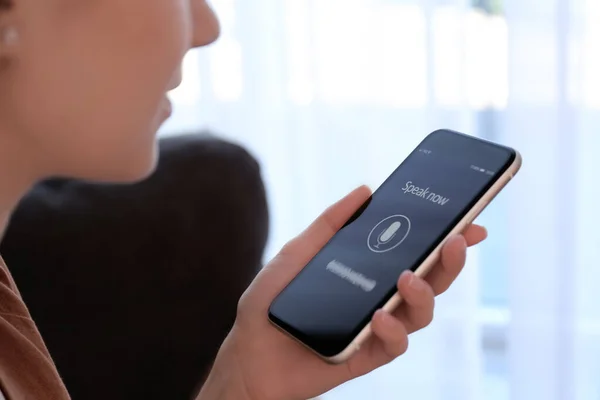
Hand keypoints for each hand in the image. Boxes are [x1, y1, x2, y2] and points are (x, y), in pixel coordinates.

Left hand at [198, 186, 486, 399]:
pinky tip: (379, 317)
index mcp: (368, 272)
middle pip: (428, 280)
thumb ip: (329, 224)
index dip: (445, 239)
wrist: (249, 355)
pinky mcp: (367, 355)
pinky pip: (394, 345)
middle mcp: (379, 298)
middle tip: (455, 241)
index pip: (415, 253)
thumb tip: (365, 190)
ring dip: (424, 293)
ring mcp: (375, 328)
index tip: (469, 222)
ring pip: (421, 313)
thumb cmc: (270, 303)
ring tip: (408, 278)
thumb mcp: (297, 253)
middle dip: (449, 260)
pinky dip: (392, 330)